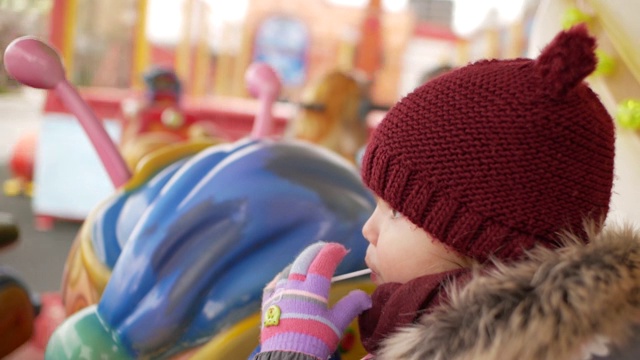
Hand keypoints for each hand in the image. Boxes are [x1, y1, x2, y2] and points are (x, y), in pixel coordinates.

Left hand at [259, 242, 371, 359]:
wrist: (287, 358)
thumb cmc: (315, 342)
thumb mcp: (337, 324)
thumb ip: (351, 306)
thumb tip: (366, 296)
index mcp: (312, 290)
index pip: (323, 262)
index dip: (333, 252)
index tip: (341, 249)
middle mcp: (293, 288)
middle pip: (305, 260)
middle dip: (317, 250)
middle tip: (327, 249)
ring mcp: (279, 294)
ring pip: (288, 269)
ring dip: (301, 262)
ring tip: (310, 261)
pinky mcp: (268, 304)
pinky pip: (274, 283)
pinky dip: (283, 276)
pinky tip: (286, 277)